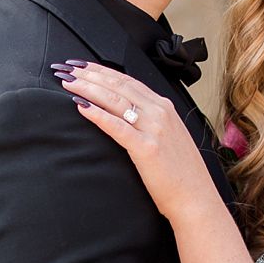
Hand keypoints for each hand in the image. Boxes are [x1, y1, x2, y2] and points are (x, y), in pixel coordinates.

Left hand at [56, 60, 213, 222]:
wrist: (196, 197)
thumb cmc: (181, 173)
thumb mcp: (169, 137)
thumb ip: (152, 122)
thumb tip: (129, 115)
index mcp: (165, 108)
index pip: (128, 81)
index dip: (102, 71)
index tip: (82, 66)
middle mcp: (160, 112)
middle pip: (118, 86)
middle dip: (90, 75)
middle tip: (67, 69)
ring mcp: (154, 129)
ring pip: (115, 100)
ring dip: (88, 89)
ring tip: (68, 83)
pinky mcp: (146, 148)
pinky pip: (117, 127)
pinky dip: (97, 114)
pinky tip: (81, 107)